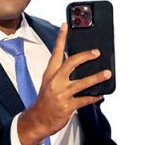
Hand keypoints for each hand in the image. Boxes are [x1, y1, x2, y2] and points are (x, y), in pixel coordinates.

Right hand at [17, 23, 110, 144]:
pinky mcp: (67, 106)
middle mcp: (55, 81)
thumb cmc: (45, 100)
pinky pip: (84, 100)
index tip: (65, 25)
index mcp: (50, 73)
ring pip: (81, 83)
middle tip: (97, 52)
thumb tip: (76, 61)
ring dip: (96, 77)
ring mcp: (61, 94)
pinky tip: (101, 94)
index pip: (56, 52)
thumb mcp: (49, 82)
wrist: (37, 120)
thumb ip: (60, 71)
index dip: (61, 38)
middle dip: (85, 56)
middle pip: (70, 64)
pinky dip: (94, 97)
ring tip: (107, 73)